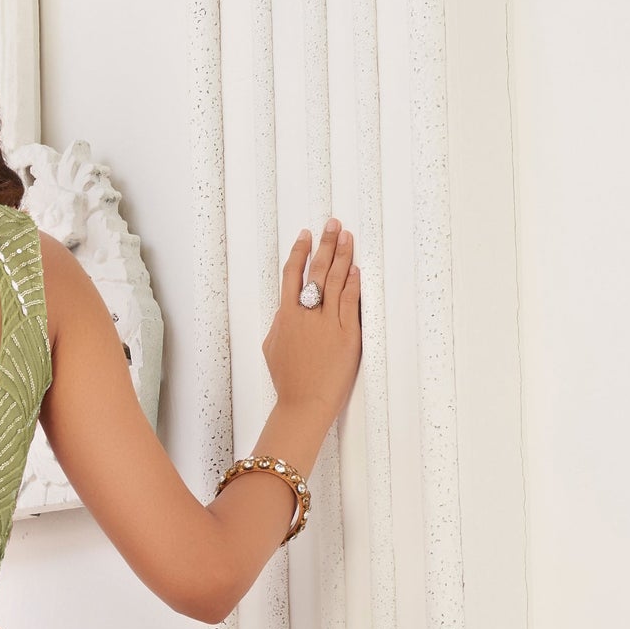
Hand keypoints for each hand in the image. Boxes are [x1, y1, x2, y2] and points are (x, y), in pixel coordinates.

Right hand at [264, 219, 361, 424]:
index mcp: (285, 317)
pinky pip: (349, 301)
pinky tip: (356, 267)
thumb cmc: (289, 382)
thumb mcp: (272, 349)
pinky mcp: (346, 334)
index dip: (298, 252)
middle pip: (316, 271)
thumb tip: (285, 309)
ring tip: (348, 236)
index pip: (291, 275)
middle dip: (325, 244)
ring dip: (342, 255)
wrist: (304, 405)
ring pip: (335, 281)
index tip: (305, 235)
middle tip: (332, 223)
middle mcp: (305, 315)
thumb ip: (279, 324)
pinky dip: (353, 282)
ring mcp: (326, 323)